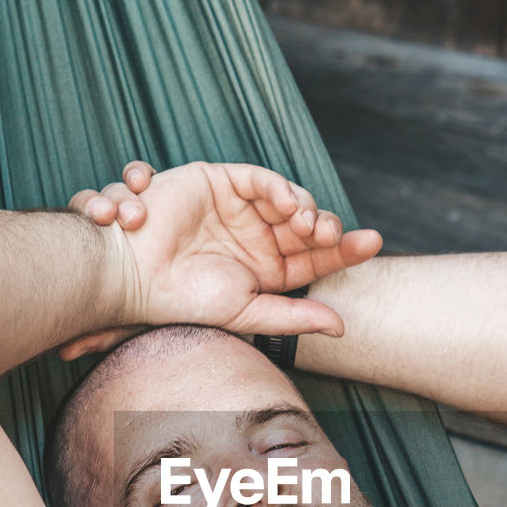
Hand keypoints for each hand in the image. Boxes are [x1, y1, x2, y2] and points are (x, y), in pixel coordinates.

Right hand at [62, 160, 382, 358]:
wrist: (134, 277)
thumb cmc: (183, 301)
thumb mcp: (247, 313)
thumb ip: (294, 318)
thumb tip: (343, 327)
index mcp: (265, 272)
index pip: (315, 259)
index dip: (344, 251)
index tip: (371, 241)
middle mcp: (256, 239)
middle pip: (308, 226)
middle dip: (327, 228)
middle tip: (334, 236)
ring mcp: (240, 209)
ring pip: (289, 200)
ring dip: (305, 207)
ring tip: (309, 225)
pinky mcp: (221, 182)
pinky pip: (260, 178)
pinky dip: (278, 186)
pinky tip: (288, 205)